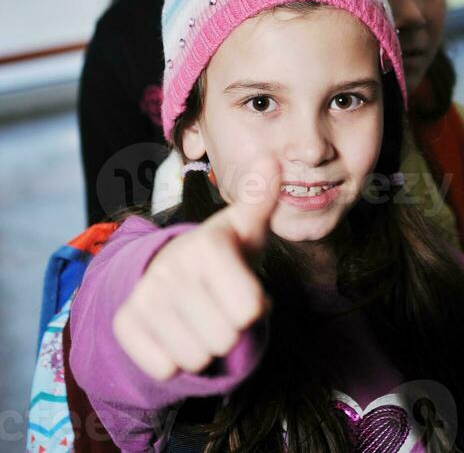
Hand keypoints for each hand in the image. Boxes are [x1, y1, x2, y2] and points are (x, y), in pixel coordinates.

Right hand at [113, 156, 280, 379]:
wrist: (171, 265)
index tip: (242, 288)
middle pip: (225, 338)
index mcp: (208, 244)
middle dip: (229, 329)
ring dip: (204, 347)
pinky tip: (175, 331)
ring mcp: (144, 294)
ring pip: (195, 358)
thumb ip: (263, 199)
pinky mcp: (125, 322)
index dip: (254, 307)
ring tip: (200, 317)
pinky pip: (164, 367)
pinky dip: (174, 360)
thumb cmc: (224, 251)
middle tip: (220, 305)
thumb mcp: (247, 227)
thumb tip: (272, 160)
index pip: (249, 311)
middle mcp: (171, 265)